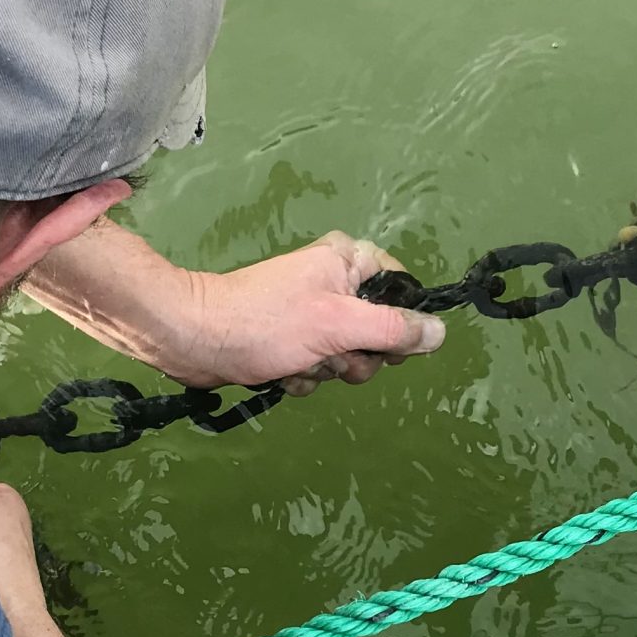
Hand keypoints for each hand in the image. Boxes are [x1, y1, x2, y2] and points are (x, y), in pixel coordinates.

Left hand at [182, 232, 446, 392]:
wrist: (196, 340)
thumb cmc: (267, 324)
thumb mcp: (340, 326)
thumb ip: (394, 329)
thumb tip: (441, 333)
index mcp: (348, 260)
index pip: (401, 288)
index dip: (399, 322)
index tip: (383, 343)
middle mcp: (333, 282)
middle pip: (378, 330)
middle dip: (357, 355)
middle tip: (333, 355)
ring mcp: (311, 313)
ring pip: (349, 354)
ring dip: (328, 370)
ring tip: (300, 361)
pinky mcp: (291, 340)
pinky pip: (319, 365)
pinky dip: (305, 376)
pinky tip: (282, 371)